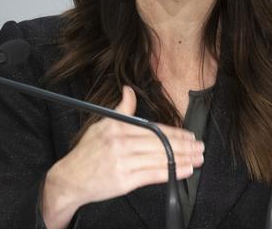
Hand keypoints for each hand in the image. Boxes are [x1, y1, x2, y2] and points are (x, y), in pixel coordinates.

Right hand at [41, 86, 204, 228]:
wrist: (71, 178)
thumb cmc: (87, 152)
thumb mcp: (101, 125)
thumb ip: (120, 110)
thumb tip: (129, 90)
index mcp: (116, 127)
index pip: (152, 128)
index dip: (174, 132)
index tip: (189, 135)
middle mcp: (120, 143)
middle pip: (159, 143)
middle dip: (184, 146)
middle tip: (200, 147)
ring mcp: (122, 162)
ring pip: (159, 158)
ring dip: (183, 159)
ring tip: (197, 159)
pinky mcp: (124, 181)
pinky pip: (153, 175)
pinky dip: (171, 172)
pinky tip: (184, 170)